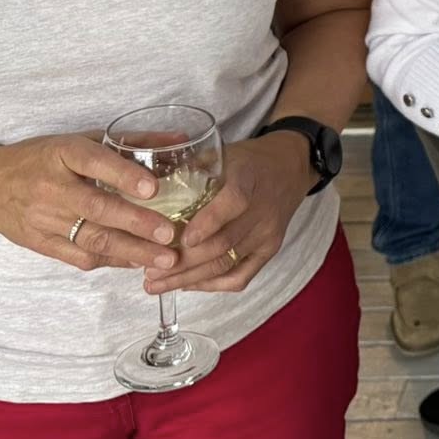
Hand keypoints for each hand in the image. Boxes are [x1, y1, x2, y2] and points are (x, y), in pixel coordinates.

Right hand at [0, 133, 180, 272]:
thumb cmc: (41, 158)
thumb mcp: (79, 140)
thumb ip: (130, 142)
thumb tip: (180, 140)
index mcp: (62, 154)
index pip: (95, 163)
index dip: (125, 176)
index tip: (154, 188)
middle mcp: (51, 188)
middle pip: (96, 208)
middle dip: (136, 223)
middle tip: (170, 234)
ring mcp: (43, 220)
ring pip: (91, 239)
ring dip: (131, 251)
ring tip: (164, 258)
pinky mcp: (40, 244)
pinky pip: (78, 257)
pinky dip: (110, 261)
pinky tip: (137, 262)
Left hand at [140, 134, 314, 294]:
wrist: (290, 167)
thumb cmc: (248, 160)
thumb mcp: (223, 153)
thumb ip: (190, 168)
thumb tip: (148, 186)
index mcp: (249, 179)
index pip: (233, 203)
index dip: (208, 223)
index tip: (182, 239)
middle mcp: (262, 211)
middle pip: (223, 244)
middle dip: (183, 263)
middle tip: (149, 273)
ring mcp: (267, 234)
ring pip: (227, 265)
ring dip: (189, 279)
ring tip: (157, 285)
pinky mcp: (269, 250)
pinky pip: (241, 277)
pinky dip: (212, 285)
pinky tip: (187, 285)